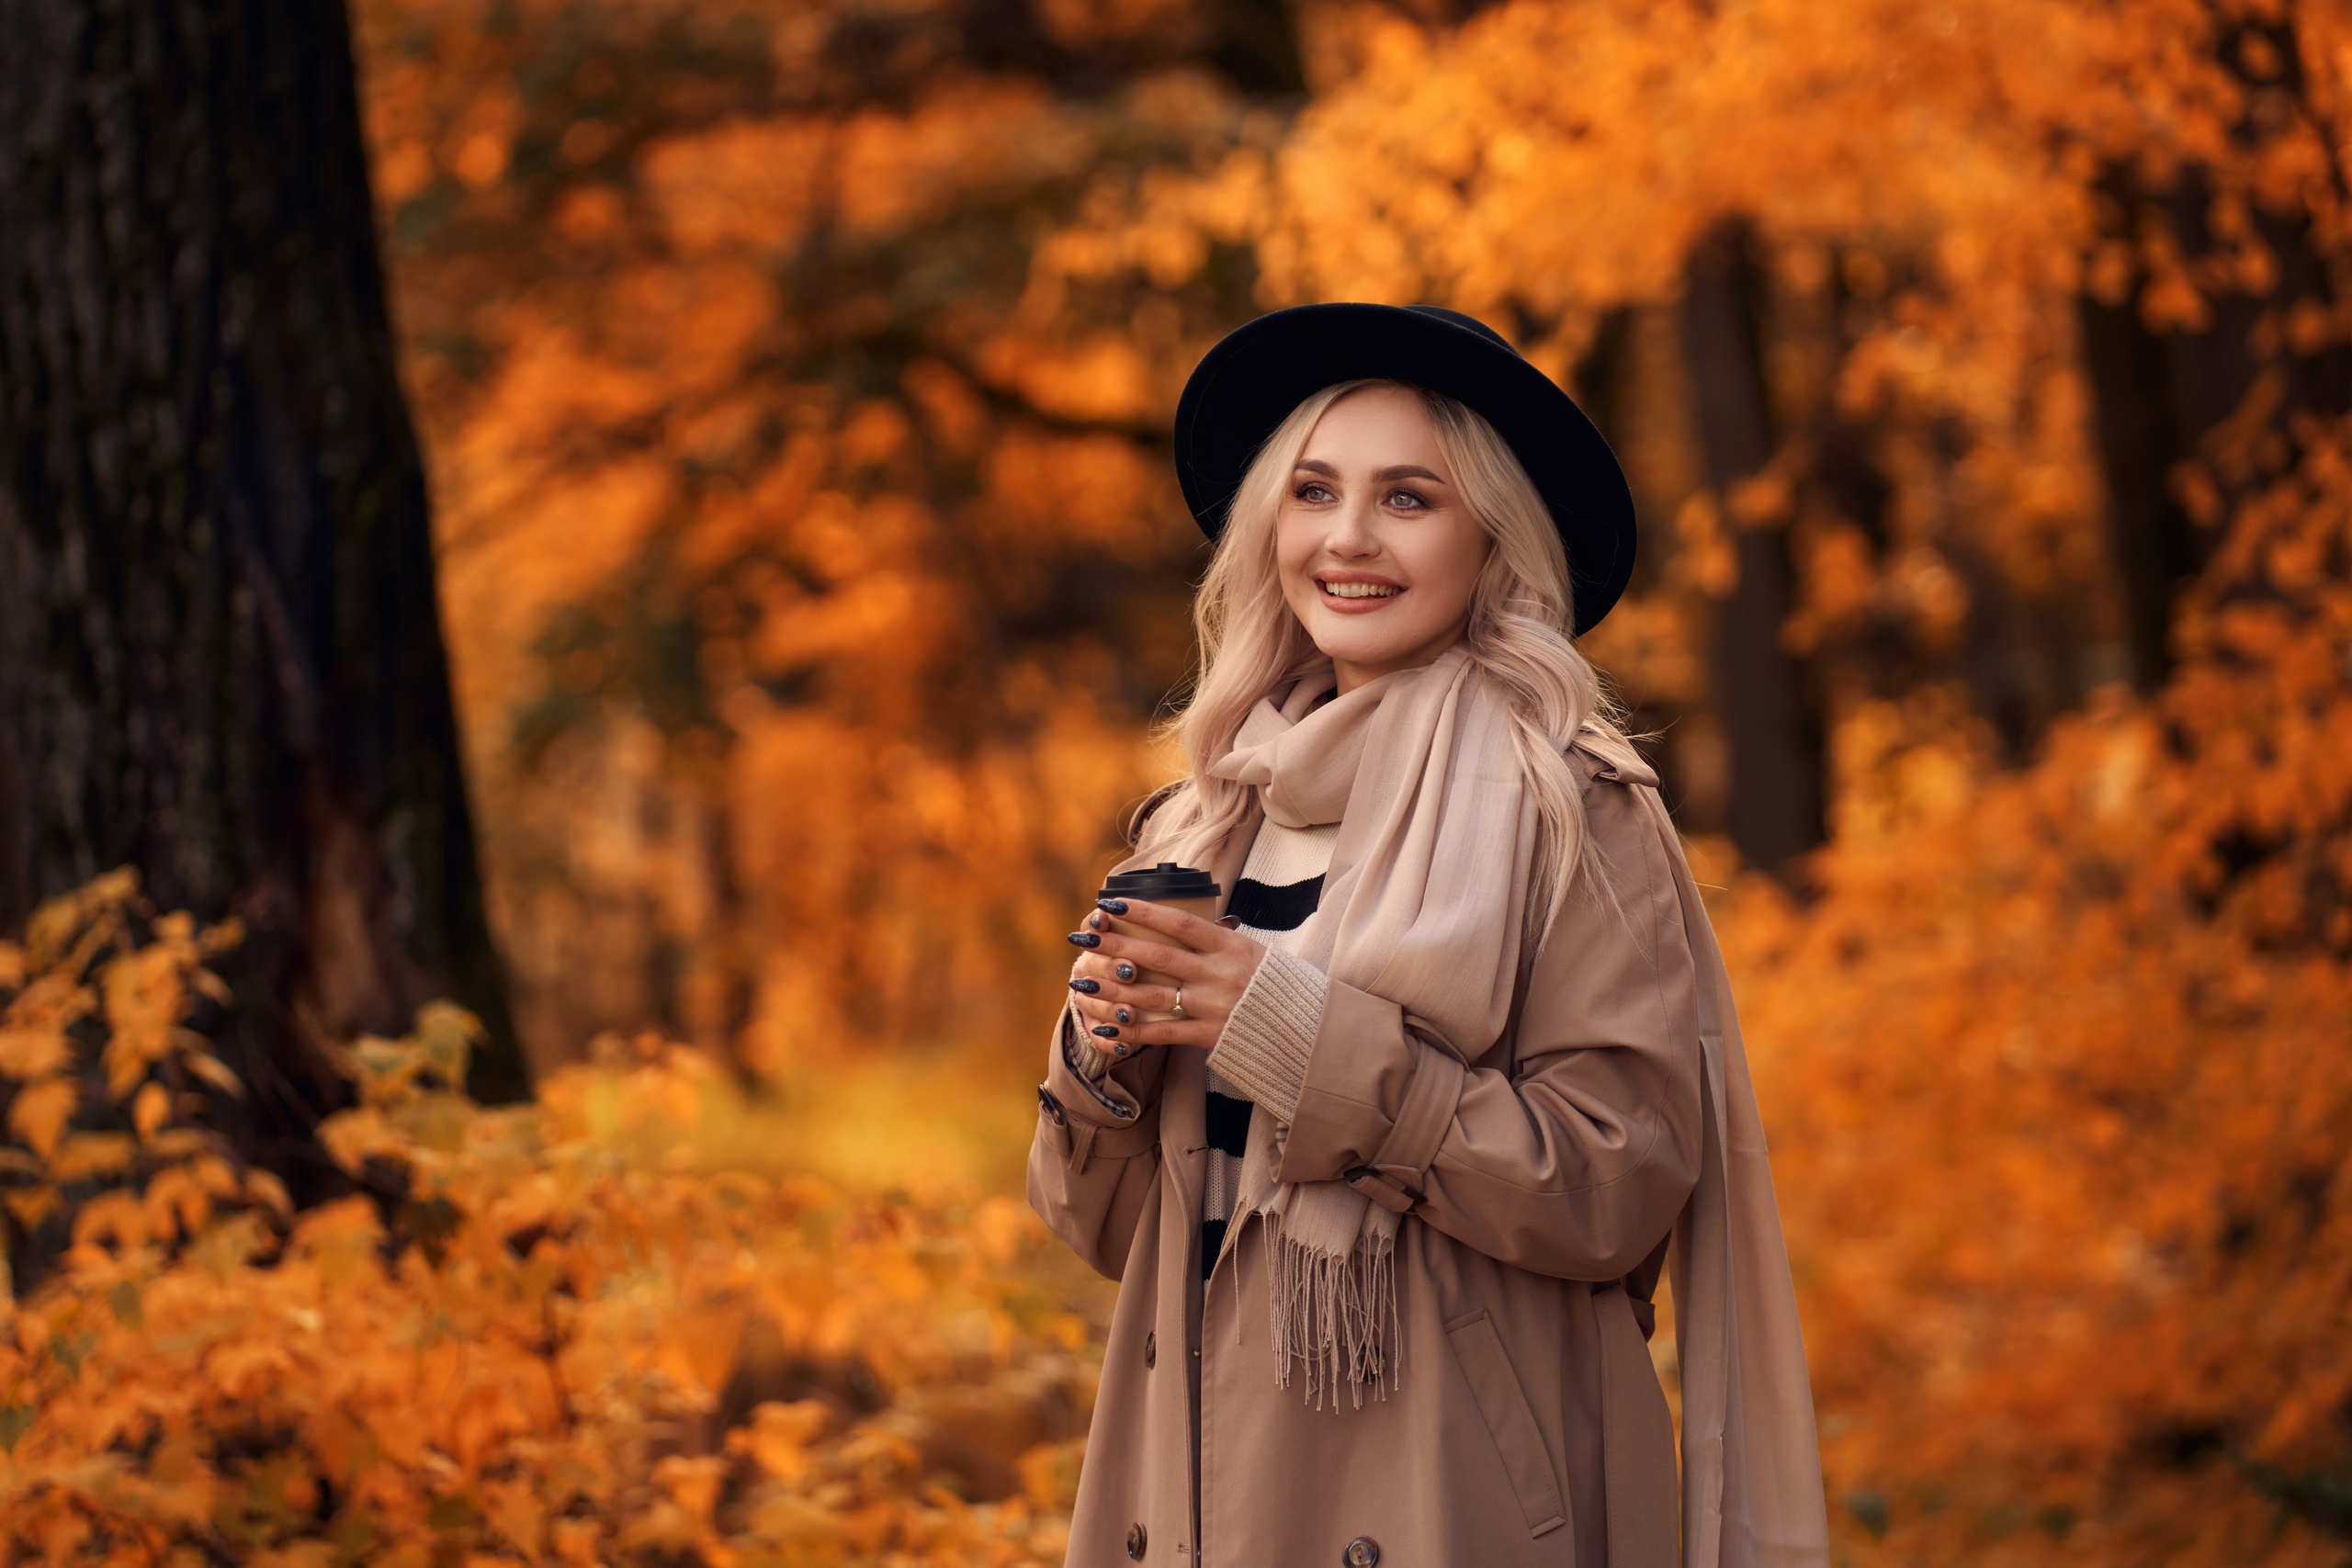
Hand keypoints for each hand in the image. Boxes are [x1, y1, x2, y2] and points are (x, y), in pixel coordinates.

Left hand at [1065, 897, 1265, 1057]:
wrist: (1308, 1027)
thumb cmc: (1277, 985)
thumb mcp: (1253, 952)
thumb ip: (1217, 941)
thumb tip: (1180, 924)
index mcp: (1231, 946)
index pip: (1179, 924)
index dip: (1142, 913)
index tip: (1110, 904)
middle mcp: (1220, 974)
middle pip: (1158, 957)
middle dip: (1116, 946)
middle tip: (1082, 938)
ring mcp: (1215, 1006)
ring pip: (1154, 996)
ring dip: (1113, 990)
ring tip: (1081, 983)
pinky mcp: (1212, 1036)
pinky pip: (1165, 1033)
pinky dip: (1134, 1032)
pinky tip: (1107, 1027)